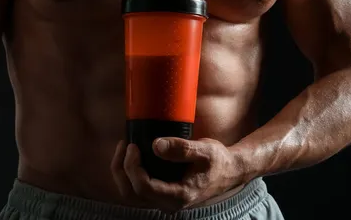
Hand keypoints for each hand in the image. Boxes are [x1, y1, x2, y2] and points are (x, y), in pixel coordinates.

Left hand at [111, 138, 244, 211]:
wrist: (229, 172)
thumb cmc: (218, 161)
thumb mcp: (205, 150)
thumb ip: (182, 148)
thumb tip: (155, 145)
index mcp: (179, 195)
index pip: (144, 187)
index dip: (133, 168)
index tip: (133, 146)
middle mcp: (168, 203)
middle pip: (131, 194)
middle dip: (121, 170)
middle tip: (125, 145)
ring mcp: (164, 201)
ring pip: (131, 194)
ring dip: (122, 173)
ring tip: (124, 149)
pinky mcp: (162, 194)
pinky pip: (138, 189)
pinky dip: (129, 174)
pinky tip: (132, 156)